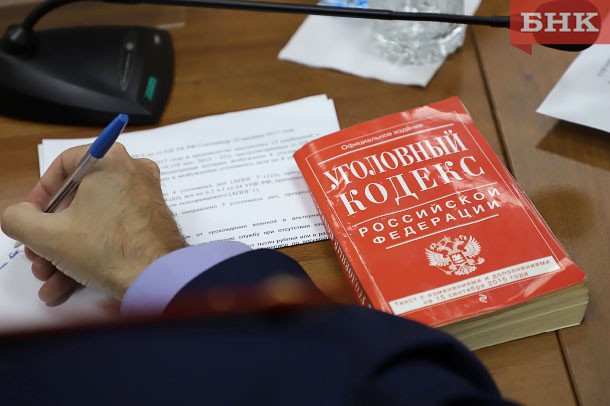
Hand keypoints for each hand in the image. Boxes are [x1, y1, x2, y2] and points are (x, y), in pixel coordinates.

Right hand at [1, 144, 186, 304]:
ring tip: (48, 278)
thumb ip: (19, 219)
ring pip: (93, 220)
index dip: (40, 193)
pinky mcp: (151, 221)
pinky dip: (89, 253)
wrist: (159, 279)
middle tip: (37, 255)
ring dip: (64, 251)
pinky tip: (64, 285)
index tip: (31, 217)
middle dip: (51, 233)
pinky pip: (112, 231)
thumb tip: (18, 214)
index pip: (64, 165)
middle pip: (77, 199)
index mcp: (110, 160)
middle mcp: (132, 172)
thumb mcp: (48, 235)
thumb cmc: (107, 249)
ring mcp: (144, 197)